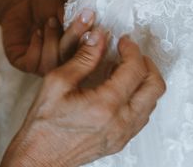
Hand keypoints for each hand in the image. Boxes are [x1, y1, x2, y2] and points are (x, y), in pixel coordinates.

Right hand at [0, 33, 166, 166]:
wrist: (38, 157)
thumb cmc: (43, 126)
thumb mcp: (57, 82)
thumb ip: (83, 58)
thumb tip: (99, 38)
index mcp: (105, 106)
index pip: (135, 70)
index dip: (132, 49)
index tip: (124, 42)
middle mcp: (120, 122)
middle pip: (155, 86)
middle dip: (146, 63)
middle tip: (130, 54)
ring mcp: (122, 134)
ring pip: (152, 102)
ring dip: (143, 81)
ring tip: (124, 69)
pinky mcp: (119, 141)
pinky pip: (142, 116)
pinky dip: (138, 97)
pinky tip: (120, 89)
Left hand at [1, 0, 96, 73]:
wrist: (22, 2)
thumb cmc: (46, 7)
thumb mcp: (63, 11)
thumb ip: (73, 20)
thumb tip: (86, 23)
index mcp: (74, 53)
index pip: (86, 57)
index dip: (89, 43)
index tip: (91, 25)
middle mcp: (59, 63)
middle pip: (70, 63)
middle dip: (72, 38)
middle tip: (73, 19)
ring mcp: (41, 65)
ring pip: (51, 66)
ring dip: (51, 41)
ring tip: (50, 23)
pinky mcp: (23, 63)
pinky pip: (32, 63)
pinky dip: (36, 46)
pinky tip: (37, 33)